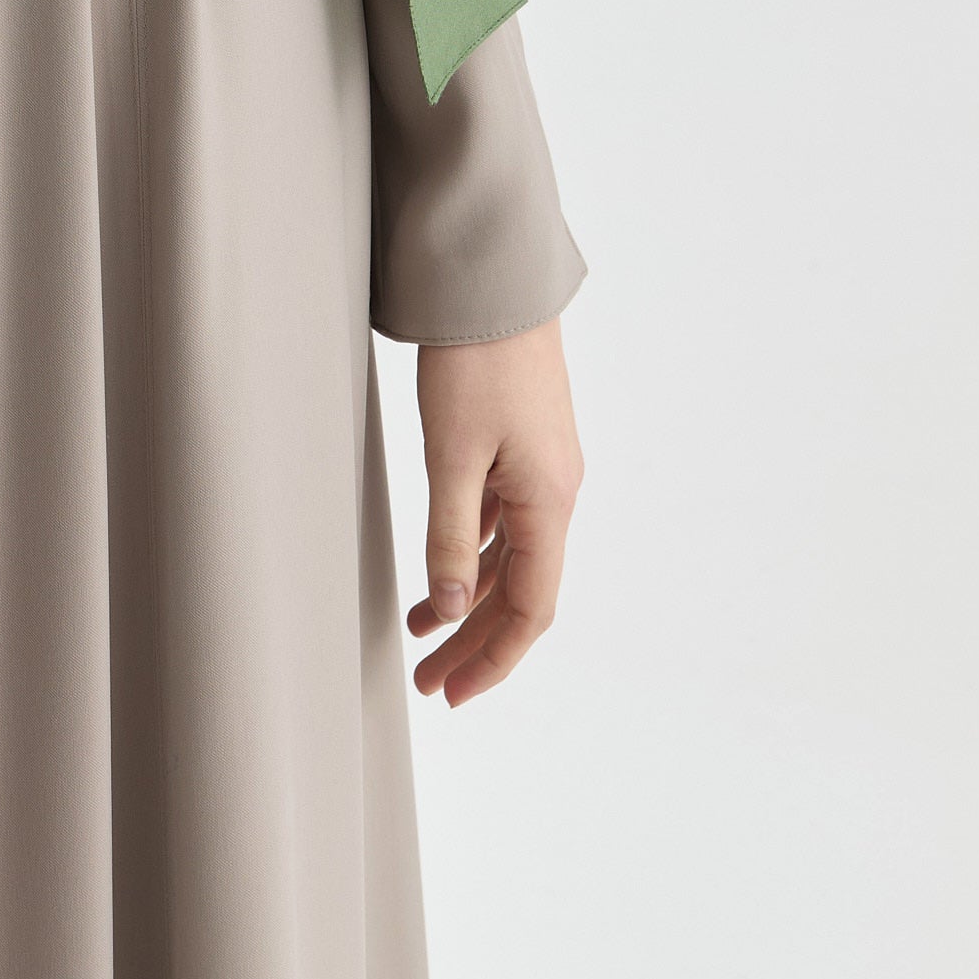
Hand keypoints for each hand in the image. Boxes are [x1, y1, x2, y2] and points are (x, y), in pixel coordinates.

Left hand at [406, 313, 583, 707]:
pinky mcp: (524, 445)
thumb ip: (450, 535)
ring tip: (423, 630)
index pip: (531, 610)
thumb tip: (451, 607)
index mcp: (550, 503)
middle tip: (430, 681)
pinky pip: (504, 521)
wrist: (493, 284)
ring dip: (471, 599)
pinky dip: (472, 553)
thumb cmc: (476, 363)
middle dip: (478, 642)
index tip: (453, 693)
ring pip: (511, 557)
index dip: (493, 660)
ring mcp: (542, 469)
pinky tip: (444, 567)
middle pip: (522, 591)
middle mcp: (556, 493)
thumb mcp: (452, 455)